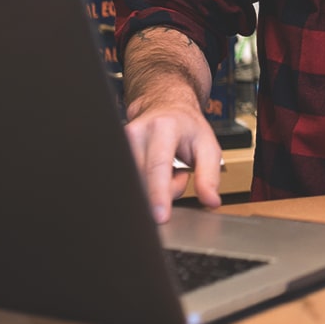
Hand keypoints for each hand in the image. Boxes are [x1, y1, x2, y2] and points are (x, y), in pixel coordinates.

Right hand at [123, 94, 221, 222]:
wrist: (165, 107)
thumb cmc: (187, 127)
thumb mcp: (208, 147)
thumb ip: (210, 176)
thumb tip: (211, 201)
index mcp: (162, 128)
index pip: (157, 167)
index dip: (158, 194)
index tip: (159, 216)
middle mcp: (136, 133)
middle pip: (146, 181)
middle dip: (166, 191)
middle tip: (180, 174)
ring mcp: (121, 142)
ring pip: (136, 184)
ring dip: (155, 187)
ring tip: (167, 169)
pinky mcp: (113, 152)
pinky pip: (130, 181)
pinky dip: (144, 183)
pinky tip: (152, 172)